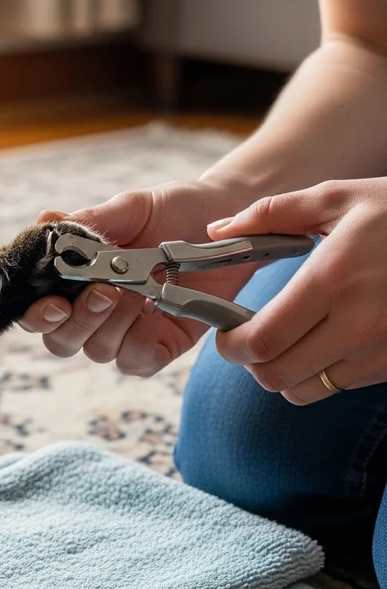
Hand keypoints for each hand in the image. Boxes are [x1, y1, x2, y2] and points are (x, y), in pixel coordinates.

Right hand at [18, 179, 257, 375]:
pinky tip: (155, 311)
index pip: (39, 311)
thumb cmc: (172, 210)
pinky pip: (137, 360)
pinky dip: (140, 340)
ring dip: (113, 325)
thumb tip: (45, 220)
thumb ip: (90, 222)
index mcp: (76, 277)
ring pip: (98, 351)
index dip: (38, 315)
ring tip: (138, 293)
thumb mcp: (130, 209)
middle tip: (105, 291)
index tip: (55, 303)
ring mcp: (126, 330)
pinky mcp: (160, 345)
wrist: (224, 216)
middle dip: (78, 321)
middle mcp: (94, 309)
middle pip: (62, 341)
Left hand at [208, 178, 386, 403]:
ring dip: (284, 373)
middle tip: (246, 340)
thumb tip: (217, 229)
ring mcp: (383, 350)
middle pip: (278, 376)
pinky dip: (318, 374)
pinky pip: (341, 386)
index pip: (264, 339)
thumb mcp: (337, 198)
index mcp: (333, 280)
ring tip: (283, 342)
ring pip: (307, 390)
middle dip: (251, 363)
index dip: (232, 346)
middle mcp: (359, 324)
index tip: (223, 334)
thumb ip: (271, 214)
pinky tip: (321, 343)